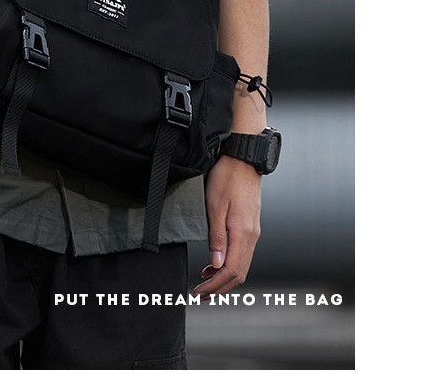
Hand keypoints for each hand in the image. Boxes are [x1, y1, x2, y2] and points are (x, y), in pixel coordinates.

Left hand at [193, 156, 261, 297]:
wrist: (243, 159)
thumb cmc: (227, 178)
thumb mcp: (215, 206)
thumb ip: (217, 237)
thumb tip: (216, 265)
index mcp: (243, 233)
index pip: (231, 271)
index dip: (216, 285)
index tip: (200, 292)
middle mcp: (252, 236)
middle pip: (239, 273)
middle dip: (220, 287)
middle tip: (201, 294)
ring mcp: (253, 231)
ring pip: (241, 264)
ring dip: (224, 277)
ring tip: (205, 282)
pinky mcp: (250, 225)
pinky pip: (242, 253)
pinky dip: (229, 264)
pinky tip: (215, 263)